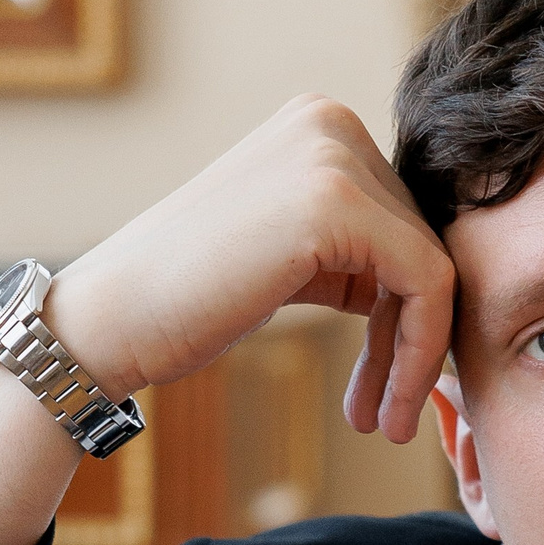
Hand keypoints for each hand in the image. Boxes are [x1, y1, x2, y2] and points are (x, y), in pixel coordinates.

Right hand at [49, 96, 455, 443]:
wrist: (107, 321)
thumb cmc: (184, 302)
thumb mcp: (288, 256)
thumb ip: (353, 250)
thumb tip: (435, 281)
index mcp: (319, 125)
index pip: (403, 221)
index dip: (403, 311)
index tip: (386, 383)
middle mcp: (331, 122)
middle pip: (421, 242)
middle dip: (406, 338)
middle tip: (380, 413)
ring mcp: (333, 155)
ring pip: (432, 267)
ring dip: (413, 358)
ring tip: (383, 422)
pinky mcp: (338, 204)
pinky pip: (427, 284)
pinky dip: (416, 355)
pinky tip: (385, 410)